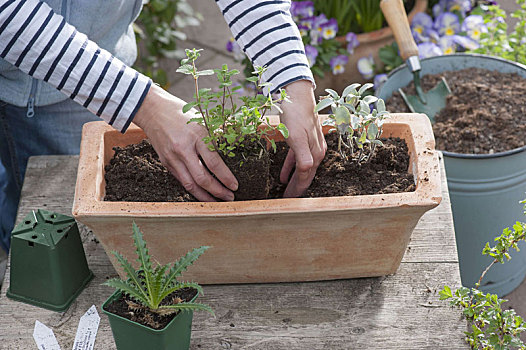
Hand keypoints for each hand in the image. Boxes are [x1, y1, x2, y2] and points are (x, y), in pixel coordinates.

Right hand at [133, 84, 237, 201]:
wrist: (152, 111)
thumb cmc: (181, 114)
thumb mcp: (201, 120)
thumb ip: (215, 136)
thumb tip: (234, 148)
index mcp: (197, 136)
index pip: (214, 163)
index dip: (226, 177)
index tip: (235, 186)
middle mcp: (184, 149)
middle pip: (202, 178)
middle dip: (218, 191)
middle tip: (230, 197)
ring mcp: (173, 158)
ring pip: (190, 184)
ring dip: (205, 197)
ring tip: (217, 202)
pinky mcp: (166, 163)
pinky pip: (181, 180)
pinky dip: (193, 189)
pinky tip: (203, 194)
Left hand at [279, 80, 326, 196]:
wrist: (297, 94)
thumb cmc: (296, 116)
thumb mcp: (297, 138)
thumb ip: (303, 157)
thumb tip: (306, 172)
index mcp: (315, 153)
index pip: (306, 178)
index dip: (298, 190)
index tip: (289, 201)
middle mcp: (316, 151)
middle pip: (306, 175)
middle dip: (297, 188)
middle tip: (287, 200)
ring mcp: (311, 144)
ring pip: (302, 168)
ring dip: (294, 180)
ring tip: (285, 191)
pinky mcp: (304, 139)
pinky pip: (297, 158)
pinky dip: (290, 168)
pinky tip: (283, 175)